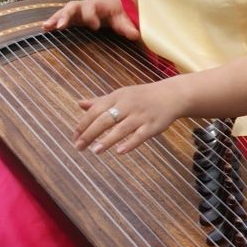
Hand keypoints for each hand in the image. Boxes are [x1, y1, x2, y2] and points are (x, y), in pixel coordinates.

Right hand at [44, 0, 139, 41]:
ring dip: (55, 18)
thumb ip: (128, 27)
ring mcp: (77, 11)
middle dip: (66, 15)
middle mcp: (85, 6)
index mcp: (98, 5)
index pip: (92, 7)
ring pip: (64, 11)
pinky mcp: (73, 17)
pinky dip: (53, 22)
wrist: (115, 5)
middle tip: (61, 26)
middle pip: (74, 6)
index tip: (93, 26)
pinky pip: (61, 18)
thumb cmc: (119, 14)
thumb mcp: (125, 19)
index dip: (91, 15)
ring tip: (46, 27)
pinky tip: (44, 28)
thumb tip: (135, 35)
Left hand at [73, 77, 188, 154]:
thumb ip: (100, 101)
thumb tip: (79, 104)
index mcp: (117, 97)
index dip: (83, 125)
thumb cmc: (142, 96)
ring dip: (107, 140)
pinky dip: (130, 143)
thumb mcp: (121, 95)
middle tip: (78, 147)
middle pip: (105, 120)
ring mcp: (141, 116)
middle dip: (90, 134)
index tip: (74, 138)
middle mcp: (128, 105)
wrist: (172, 95)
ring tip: (95, 151)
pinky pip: (140, 136)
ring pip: (122, 129)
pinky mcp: (153, 126)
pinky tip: (119, 151)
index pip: (95, 111)